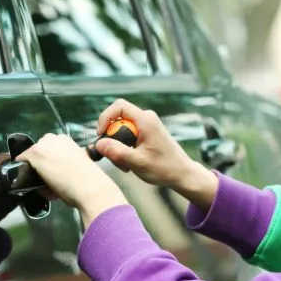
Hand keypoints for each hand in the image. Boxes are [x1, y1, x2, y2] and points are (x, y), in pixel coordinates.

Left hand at [15, 134, 127, 225]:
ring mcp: (44, 145)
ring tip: (43, 183)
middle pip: (39, 149)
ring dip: (34, 167)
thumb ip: (68, 162)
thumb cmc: (88, 180)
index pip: (49, 147)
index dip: (50, 160)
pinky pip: (22, 161)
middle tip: (48, 178)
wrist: (89, 187)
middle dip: (41, 162)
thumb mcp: (79, 165)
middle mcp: (55, 138)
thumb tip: (57, 171)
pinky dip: (23, 171)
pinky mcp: (35, 154)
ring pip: (31, 156)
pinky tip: (31, 181)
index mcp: (67, 140)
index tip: (54, 171)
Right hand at [95, 99, 217, 210]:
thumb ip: (117, 152)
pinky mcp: (147, 133)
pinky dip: (125, 148)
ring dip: (118, 147)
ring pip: (122, 129)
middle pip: (118, 119)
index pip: (119, 106)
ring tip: (125, 165)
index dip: (105, 118)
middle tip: (113, 157)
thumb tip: (98, 144)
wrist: (182, 174)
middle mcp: (147, 118)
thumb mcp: (137, 162)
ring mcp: (147, 125)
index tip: (101, 135)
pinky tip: (130, 163)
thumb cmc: (164, 168)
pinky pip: (128, 136)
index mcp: (146, 120)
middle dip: (112, 138)